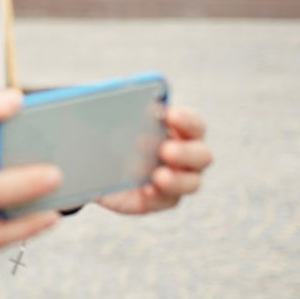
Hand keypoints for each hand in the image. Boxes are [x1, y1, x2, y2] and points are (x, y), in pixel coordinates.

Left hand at [97, 105, 211, 214]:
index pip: (194, 125)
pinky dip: (157, 196)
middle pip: (202, 155)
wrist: (97, 164)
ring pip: (191, 183)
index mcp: (181, 130)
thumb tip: (111, 97)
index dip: (187, 120)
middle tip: (166, 150)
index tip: (170, 115)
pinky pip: (165, 200)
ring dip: (177, 179)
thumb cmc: (113, 133)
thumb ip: (121, 111)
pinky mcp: (161, 199)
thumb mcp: (112, 120)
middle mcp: (187, 157)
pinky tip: (146, 190)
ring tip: (159, 176)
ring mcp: (178, 180)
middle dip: (186, 152)